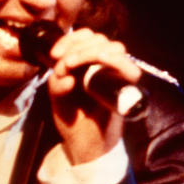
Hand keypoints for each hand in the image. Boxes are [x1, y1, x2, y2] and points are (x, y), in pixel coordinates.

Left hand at [46, 28, 140, 163]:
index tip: (55, 54)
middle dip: (81, 47)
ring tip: (77, 64)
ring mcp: (115, 76)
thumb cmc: (73, 121)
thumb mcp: (58, 102)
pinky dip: (118, 63)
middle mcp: (101, 66)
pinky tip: (103, 60)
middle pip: (99, 39)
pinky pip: (129, 69)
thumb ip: (58, 85)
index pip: (84, 37)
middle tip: (68, 63)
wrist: (87, 146)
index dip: (71, 39)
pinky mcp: (126, 88)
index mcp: (84, 63)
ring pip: (114, 48)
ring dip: (95, 51)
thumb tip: (67, 73)